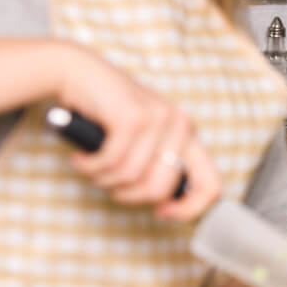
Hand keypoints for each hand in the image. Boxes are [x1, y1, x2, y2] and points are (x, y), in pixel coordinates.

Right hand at [54, 42, 220, 220]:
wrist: (76, 72)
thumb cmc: (107, 114)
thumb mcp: (142, 142)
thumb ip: (159, 167)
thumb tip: (166, 205)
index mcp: (189, 135)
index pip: (210, 185)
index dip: (189, 209)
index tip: (161, 213)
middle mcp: (181, 124)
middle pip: (160, 189)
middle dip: (127, 195)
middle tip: (108, 183)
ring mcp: (158, 118)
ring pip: (131, 177)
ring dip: (102, 180)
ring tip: (92, 166)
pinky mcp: (133, 116)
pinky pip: (111, 162)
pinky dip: (89, 167)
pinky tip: (81, 158)